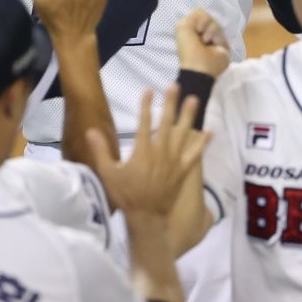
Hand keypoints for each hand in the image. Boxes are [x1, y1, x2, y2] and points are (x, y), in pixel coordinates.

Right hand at [87, 85, 209, 217]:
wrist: (146, 216)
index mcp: (142, 151)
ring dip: (189, 116)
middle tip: (175, 85)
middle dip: (171, 103)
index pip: (145, 122)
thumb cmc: (126, 194)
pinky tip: (210, 131)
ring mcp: (174, 160)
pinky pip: (195, 153)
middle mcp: (161, 152)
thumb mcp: (108, 173)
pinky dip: (202, 143)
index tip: (149, 89)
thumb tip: (91, 130)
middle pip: (167, 123)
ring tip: (194, 99)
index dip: (146, 105)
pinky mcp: (183, 170)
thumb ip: (101, 150)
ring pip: (184, 134)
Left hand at [176, 8, 231, 77]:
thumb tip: (206, 15)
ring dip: (209, 31)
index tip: (194, 29)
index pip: (199, 15)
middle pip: (208, 17)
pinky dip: (216, 36)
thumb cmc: (189, 48)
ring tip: (206, 42)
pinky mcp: (224, 43)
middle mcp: (203, 33)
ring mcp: (214, 38)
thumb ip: (194, 15)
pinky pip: (222, 30)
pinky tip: (213, 44)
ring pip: (215, 23)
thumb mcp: (183, 27)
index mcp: (192, 31)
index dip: (197, 20)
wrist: (200, 65)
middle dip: (203, 24)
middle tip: (199, 35)